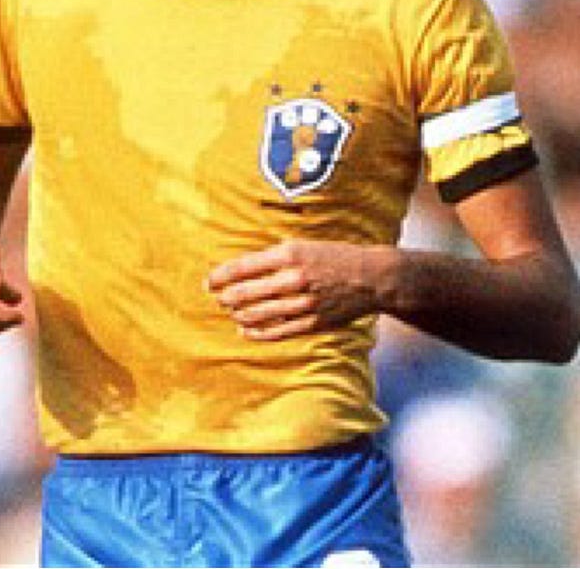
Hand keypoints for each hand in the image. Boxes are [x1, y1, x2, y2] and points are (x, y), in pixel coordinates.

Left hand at [206, 241, 394, 340]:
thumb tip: (238, 271)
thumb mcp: (302, 246)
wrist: (371, 277)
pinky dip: (255, 333)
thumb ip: (272, 258)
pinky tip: (245, 330)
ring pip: (256, 315)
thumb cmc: (333, 257)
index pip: (242, 268)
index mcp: (289, 254)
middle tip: (218, 298)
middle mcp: (294, 279)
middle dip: (225, 297)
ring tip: (232, 312)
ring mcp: (303, 303)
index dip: (220, 277)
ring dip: (238, 315)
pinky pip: (275, 332)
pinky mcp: (311, 323)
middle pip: (245, 294)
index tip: (209, 282)